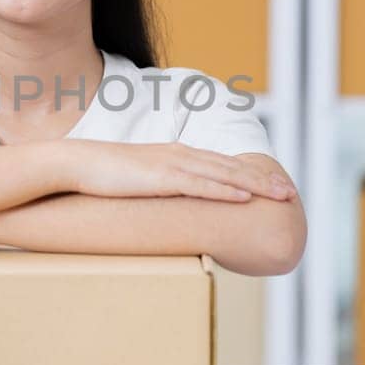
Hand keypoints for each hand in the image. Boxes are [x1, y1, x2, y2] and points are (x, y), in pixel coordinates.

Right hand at [55, 141, 297, 202]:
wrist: (74, 165)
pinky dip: (224, 190)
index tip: (273, 184)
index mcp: (176, 156)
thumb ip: (156, 191)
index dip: (250, 174)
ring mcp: (172, 164)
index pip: (221, 165)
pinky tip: (244, 197)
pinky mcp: (160, 177)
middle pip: (231, 167)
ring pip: (223, 174)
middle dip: (263, 179)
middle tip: (290, 192)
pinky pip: (199, 185)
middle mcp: (180, 155)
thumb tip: (167, 209)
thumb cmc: (101, 177)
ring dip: (255, 184)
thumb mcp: (137, 183)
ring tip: (280, 193)